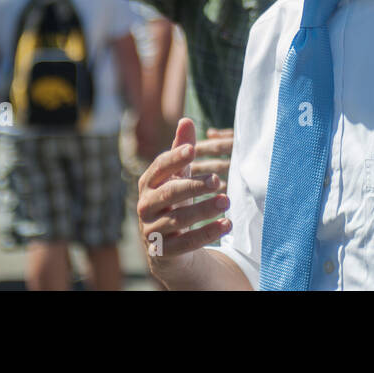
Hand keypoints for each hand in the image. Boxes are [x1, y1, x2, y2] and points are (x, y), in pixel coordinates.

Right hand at [137, 119, 229, 278]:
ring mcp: (151, 230)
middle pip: (169, 194)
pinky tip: (226, 224)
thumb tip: (186, 120)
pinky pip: (186, 244)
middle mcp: (146, 206)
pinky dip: (207, 234)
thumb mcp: (179, 176)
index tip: (191, 150)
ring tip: (227, 201)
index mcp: (149, 183)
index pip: (159, 167)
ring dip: (204, 210)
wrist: (169, 245)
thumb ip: (182, 151)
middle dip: (194, 186)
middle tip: (218, 180)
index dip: (174, 158)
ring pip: (178, 220)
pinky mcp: (162, 252)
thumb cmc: (175, 201)